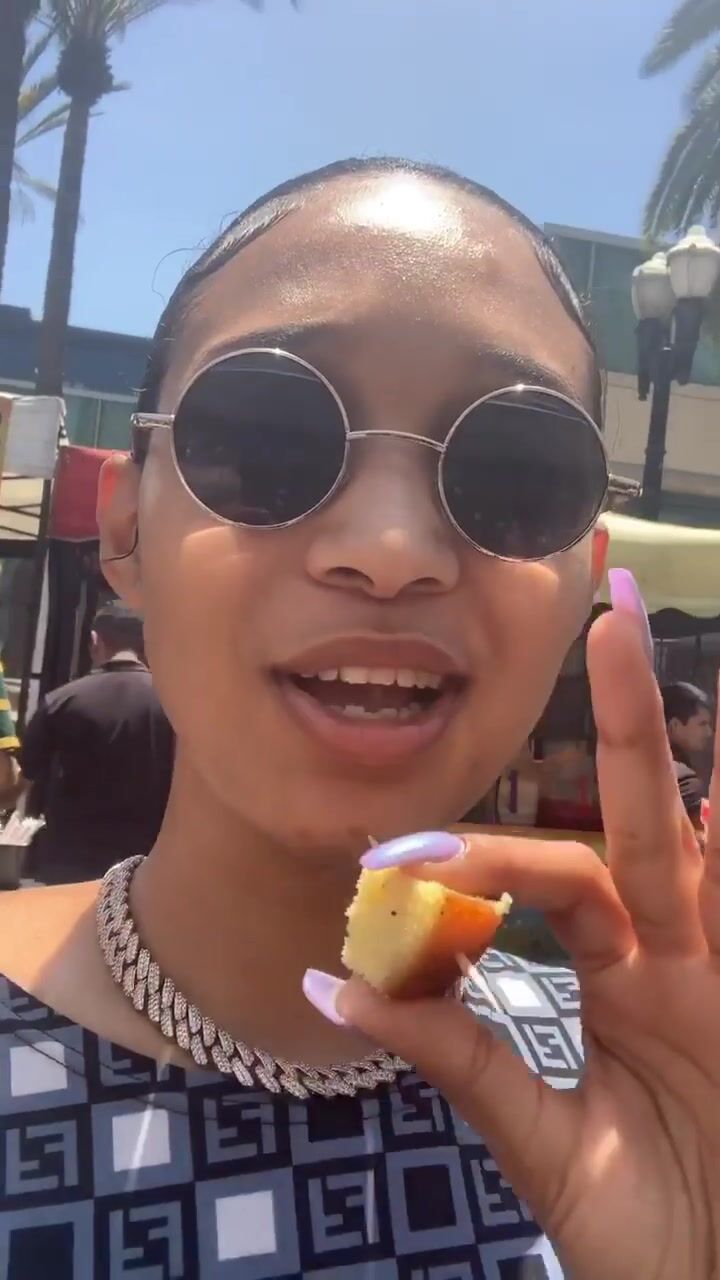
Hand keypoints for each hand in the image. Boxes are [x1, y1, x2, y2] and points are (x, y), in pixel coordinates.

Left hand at [333, 612, 719, 1279]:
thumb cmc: (643, 1233)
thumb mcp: (538, 1141)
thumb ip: (457, 1058)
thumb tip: (329, 991)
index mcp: (620, 975)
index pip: (552, 877)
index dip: (478, 864)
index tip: (389, 863)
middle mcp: (678, 950)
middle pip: (641, 813)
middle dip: (626, 715)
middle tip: (603, 609)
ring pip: (702, 834)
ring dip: (680, 743)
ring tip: (653, 638)